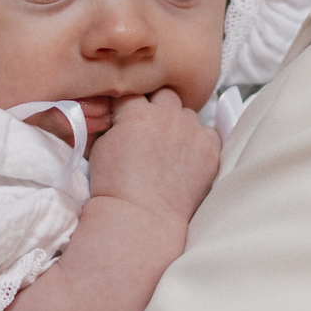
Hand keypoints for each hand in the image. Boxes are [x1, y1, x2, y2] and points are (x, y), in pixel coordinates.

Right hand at [85, 89, 220, 226]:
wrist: (141, 218)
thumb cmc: (113, 186)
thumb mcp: (100, 147)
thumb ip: (113, 123)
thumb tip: (117, 114)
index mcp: (137, 113)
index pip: (132, 91)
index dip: (127, 103)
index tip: (124, 115)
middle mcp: (168, 116)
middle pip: (164, 94)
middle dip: (156, 106)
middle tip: (148, 127)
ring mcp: (192, 132)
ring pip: (187, 112)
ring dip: (178, 122)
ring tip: (169, 145)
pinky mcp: (210, 150)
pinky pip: (208, 132)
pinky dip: (199, 139)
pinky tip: (188, 154)